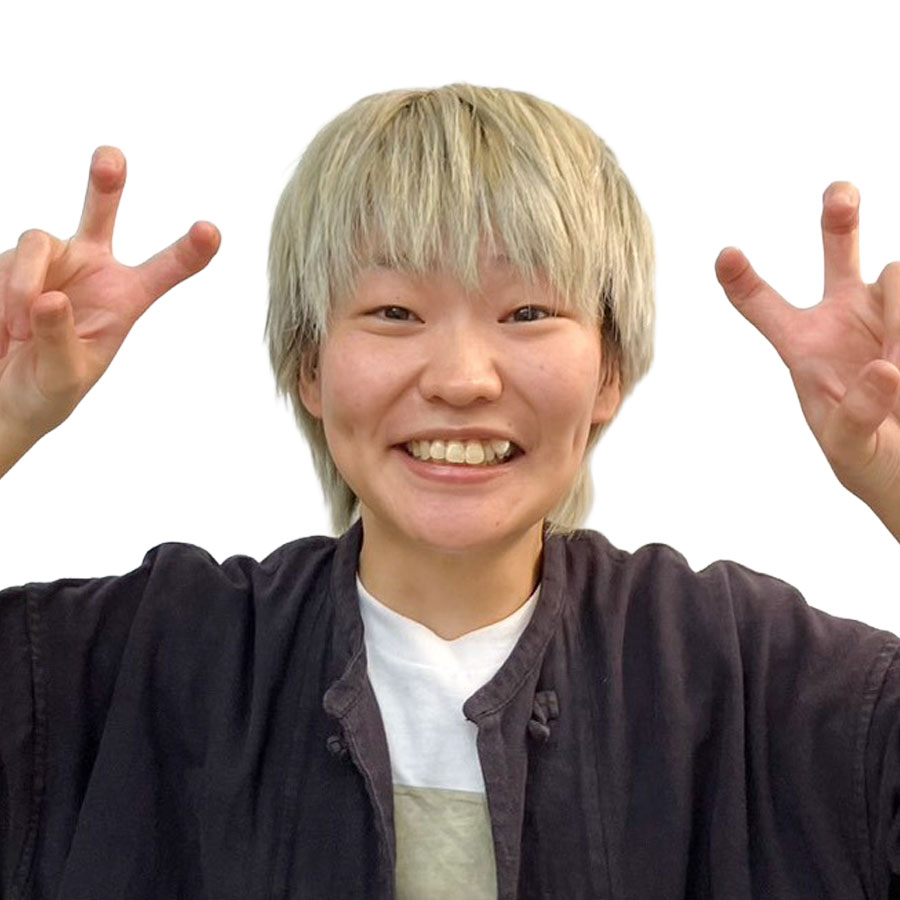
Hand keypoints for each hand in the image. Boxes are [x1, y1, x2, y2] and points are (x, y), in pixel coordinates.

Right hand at [0, 146, 220, 440]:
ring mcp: (49, 262)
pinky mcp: (10, 263)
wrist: (1, 396)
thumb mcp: (63, 378)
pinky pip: (8, 262)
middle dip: (105, 183)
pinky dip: (6, 290)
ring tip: (20, 323)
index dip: (189, 251)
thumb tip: (50, 297)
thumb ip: (61, 341)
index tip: (212, 231)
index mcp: (124, 298)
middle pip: (101, 213)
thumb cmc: (47, 390)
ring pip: (39, 240)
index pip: (164, 270)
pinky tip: (6, 323)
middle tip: (111, 157)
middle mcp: (91, 270)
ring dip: (27, 280)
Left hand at [715, 183, 899, 539]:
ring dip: (896, 314)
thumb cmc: (869, 459)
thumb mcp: (848, 448)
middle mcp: (846, 317)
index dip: (743, 281)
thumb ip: (855, 414)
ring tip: (895, 362)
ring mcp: (891, 314)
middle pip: (838, 249)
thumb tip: (882, 368)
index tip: (724, 255)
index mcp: (806, 346)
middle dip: (839, 216)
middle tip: (840, 194)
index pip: (765, 306)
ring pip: (896, 274)